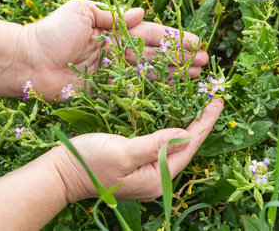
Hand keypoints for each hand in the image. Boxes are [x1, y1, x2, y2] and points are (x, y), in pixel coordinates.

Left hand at [20, 0, 208, 100]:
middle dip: (180, 58)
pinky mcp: (108, 90)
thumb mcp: (81, 12)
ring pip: (152, 73)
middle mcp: (119, 52)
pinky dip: (155, 90)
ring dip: (174, 74)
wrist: (27, 62)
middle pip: (157, 55)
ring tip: (196, 76)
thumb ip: (112, 15)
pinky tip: (173, 90)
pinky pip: (136, 90)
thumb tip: (142, 12)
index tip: (196, 43)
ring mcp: (115, 73)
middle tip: (204, 63)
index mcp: (115, 31)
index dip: (175, 39)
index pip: (152, 34)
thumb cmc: (52, 32)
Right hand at [50, 98, 223, 202]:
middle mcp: (156, 177)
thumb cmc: (89, 162)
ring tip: (201, 105)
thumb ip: (155, 144)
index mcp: (157, 178)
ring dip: (189, 124)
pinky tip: (177, 116)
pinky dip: (173, 128)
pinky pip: (163, 144)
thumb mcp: (123, 152)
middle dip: (201, 123)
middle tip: (213, 99)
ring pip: (175, 145)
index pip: (188, 147)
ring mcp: (147, 171)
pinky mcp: (138, 163)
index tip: (217, 101)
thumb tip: (185, 134)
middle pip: (186, 147)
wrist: (61, 173)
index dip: (204, 123)